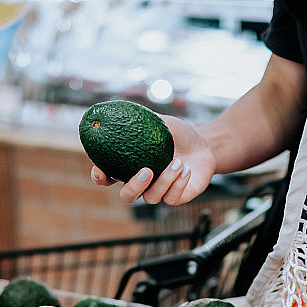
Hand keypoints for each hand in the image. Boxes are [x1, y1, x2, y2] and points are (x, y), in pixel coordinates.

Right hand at [90, 115, 216, 204]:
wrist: (205, 146)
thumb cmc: (179, 134)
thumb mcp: (161, 121)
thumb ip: (140, 119)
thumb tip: (116, 109)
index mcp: (131, 167)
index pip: (108, 177)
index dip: (100, 178)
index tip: (100, 171)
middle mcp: (143, 183)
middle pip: (127, 196)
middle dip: (133, 186)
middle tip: (147, 171)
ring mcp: (159, 192)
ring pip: (151, 197)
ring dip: (164, 180)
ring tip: (178, 162)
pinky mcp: (176, 198)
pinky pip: (171, 198)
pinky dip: (178, 184)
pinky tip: (186, 170)